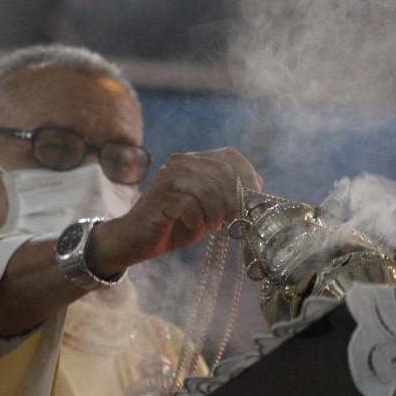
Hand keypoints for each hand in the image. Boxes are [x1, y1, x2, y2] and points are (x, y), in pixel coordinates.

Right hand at [86, 148, 262, 277]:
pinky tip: (193, 226)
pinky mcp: (158, 197)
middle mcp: (180, 162)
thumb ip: (228, 195)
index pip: (230, 156)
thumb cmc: (177, 224)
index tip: (252, 201)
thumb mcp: (209, 208)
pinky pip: (188, 206)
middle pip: (222, 173)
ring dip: (215, 213)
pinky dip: (197, 220)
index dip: (247, 176)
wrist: (138, 240)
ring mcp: (167, 178)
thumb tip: (258, 186)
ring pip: (207, 189)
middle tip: (231, 219)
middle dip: (233, 200)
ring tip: (213, 226)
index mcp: (194, 160)